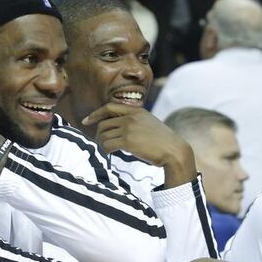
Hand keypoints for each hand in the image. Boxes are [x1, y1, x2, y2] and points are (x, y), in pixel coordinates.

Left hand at [82, 103, 196, 187]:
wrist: (174, 151)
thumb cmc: (163, 142)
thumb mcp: (149, 124)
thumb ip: (135, 122)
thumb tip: (119, 129)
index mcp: (136, 110)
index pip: (109, 107)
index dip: (95, 114)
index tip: (87, 121)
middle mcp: (131, 117)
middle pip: (103, 123)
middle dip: (98, 134)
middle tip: (100, 143)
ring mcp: (129, 128)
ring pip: (103, 135)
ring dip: (101, 144)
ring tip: (106, 150)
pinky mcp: (128, 141)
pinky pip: (107, 145)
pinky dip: (105, 150)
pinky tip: (109, 153)